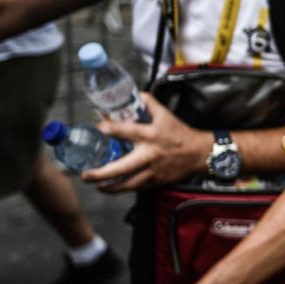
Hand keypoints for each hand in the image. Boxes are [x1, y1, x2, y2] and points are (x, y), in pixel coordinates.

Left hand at [82, 92, 204, 191]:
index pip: (127, 131)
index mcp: (151, 135)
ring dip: (109, 187)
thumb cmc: (180, 133)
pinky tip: (112, 188)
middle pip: (122, 167)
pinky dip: (123, 188)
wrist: (199, 153)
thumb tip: (134, 95)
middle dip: (101, 173)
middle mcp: (149, 154)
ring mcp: (153, 171)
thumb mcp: (165, 114)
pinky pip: (136, 187)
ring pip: (127, 184)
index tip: (99, 128)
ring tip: (96, 185)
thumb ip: (148, 103)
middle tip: (85, 174)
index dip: (111, 129)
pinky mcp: (156, 182)